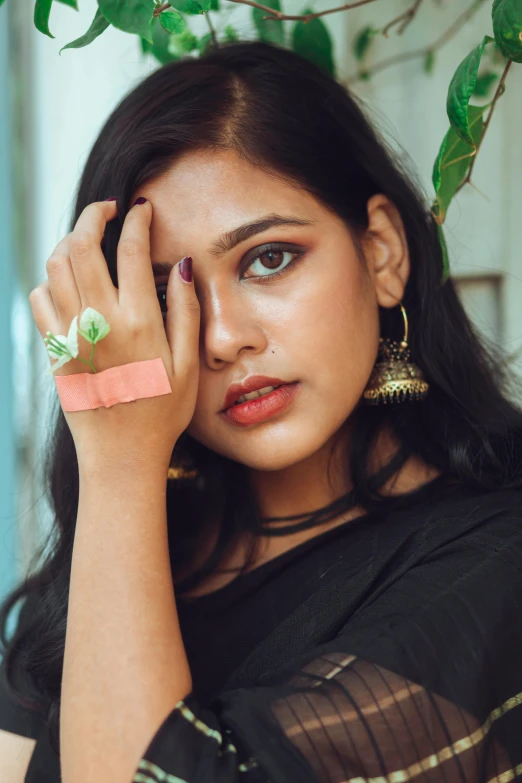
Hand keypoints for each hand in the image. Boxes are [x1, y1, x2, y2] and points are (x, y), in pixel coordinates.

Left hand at [28, 198, 200, 471]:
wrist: (121, 456)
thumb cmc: (162, 413)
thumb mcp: (189, 365)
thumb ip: (185, 311)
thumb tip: (182, 265)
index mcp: (138, 322)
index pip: (130, 249)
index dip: (136, 220)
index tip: (141, 210)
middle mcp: (99, 322)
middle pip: (80, 245)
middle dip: (93, 215)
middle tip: (108, 210)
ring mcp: (70, 335)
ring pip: (55, 266)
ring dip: (69, 242)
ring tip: (88, 242)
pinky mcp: (54, 350)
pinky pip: (40, 299)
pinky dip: (50, 280)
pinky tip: (69, 284)